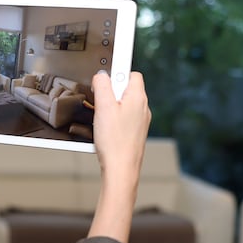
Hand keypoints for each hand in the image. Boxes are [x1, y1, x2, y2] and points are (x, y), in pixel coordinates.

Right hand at [87, 71, 150, 242]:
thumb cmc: (115, 142)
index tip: (106, 73)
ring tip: (100, 119)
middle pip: (126, 88)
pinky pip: (123, 118)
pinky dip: (112, 120)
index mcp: (138, 98)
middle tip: (99, 101)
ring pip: (124, 104)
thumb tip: (101, 75)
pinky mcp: (134, 133)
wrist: (121, 171)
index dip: (117, 71)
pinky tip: (104, 130)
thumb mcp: (103, 107)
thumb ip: (102, 85)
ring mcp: (140, 122)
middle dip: (111, 91)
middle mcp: (142, 108)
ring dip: (110, 107)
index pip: (132, 73)